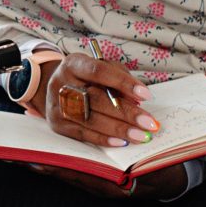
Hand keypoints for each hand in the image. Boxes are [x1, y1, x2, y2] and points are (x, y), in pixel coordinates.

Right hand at [38, 53, 159, 148]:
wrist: (56, 89)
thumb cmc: (87, 77)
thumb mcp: (101, 68)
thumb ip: (119, 78)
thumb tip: (137, 101)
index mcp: (73, 64)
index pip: (99, 71)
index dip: (123, 83)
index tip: (146, 95)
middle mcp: (61, 84)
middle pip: (96, 99)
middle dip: (127, 112)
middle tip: (149, 123)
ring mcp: (57, 106)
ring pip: (91, 120)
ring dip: (119, 129)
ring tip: (141, 135)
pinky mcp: (58, 125)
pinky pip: (84, 135)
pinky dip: (104, 139)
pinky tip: (122, 142)